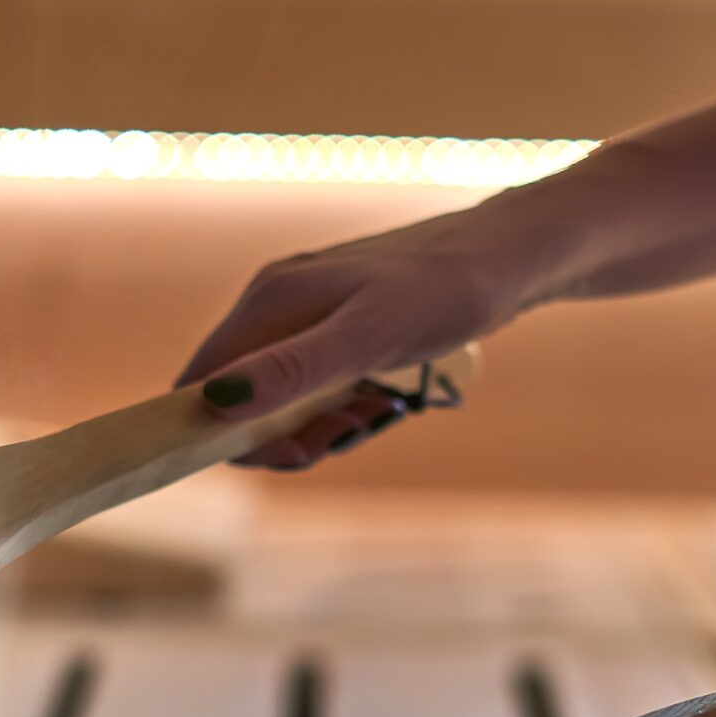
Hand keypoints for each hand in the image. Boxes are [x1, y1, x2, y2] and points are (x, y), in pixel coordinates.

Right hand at [176, 203, 559, 470]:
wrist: (513, 258)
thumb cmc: (445, 292)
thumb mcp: (367, 338)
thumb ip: (291, 370)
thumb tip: (214, 403)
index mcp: (271, 300)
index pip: (202, 381)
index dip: (219, 432)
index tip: (277, 458)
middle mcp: (280, 304)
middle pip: (243, 396)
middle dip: (281, 436)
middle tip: (337, 440)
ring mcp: (312, 315)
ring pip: (286, 397)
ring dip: (319, 427)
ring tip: (370, 417)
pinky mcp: (344, 327)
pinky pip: (320, 387)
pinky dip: (343, 409)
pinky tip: (380, 404)